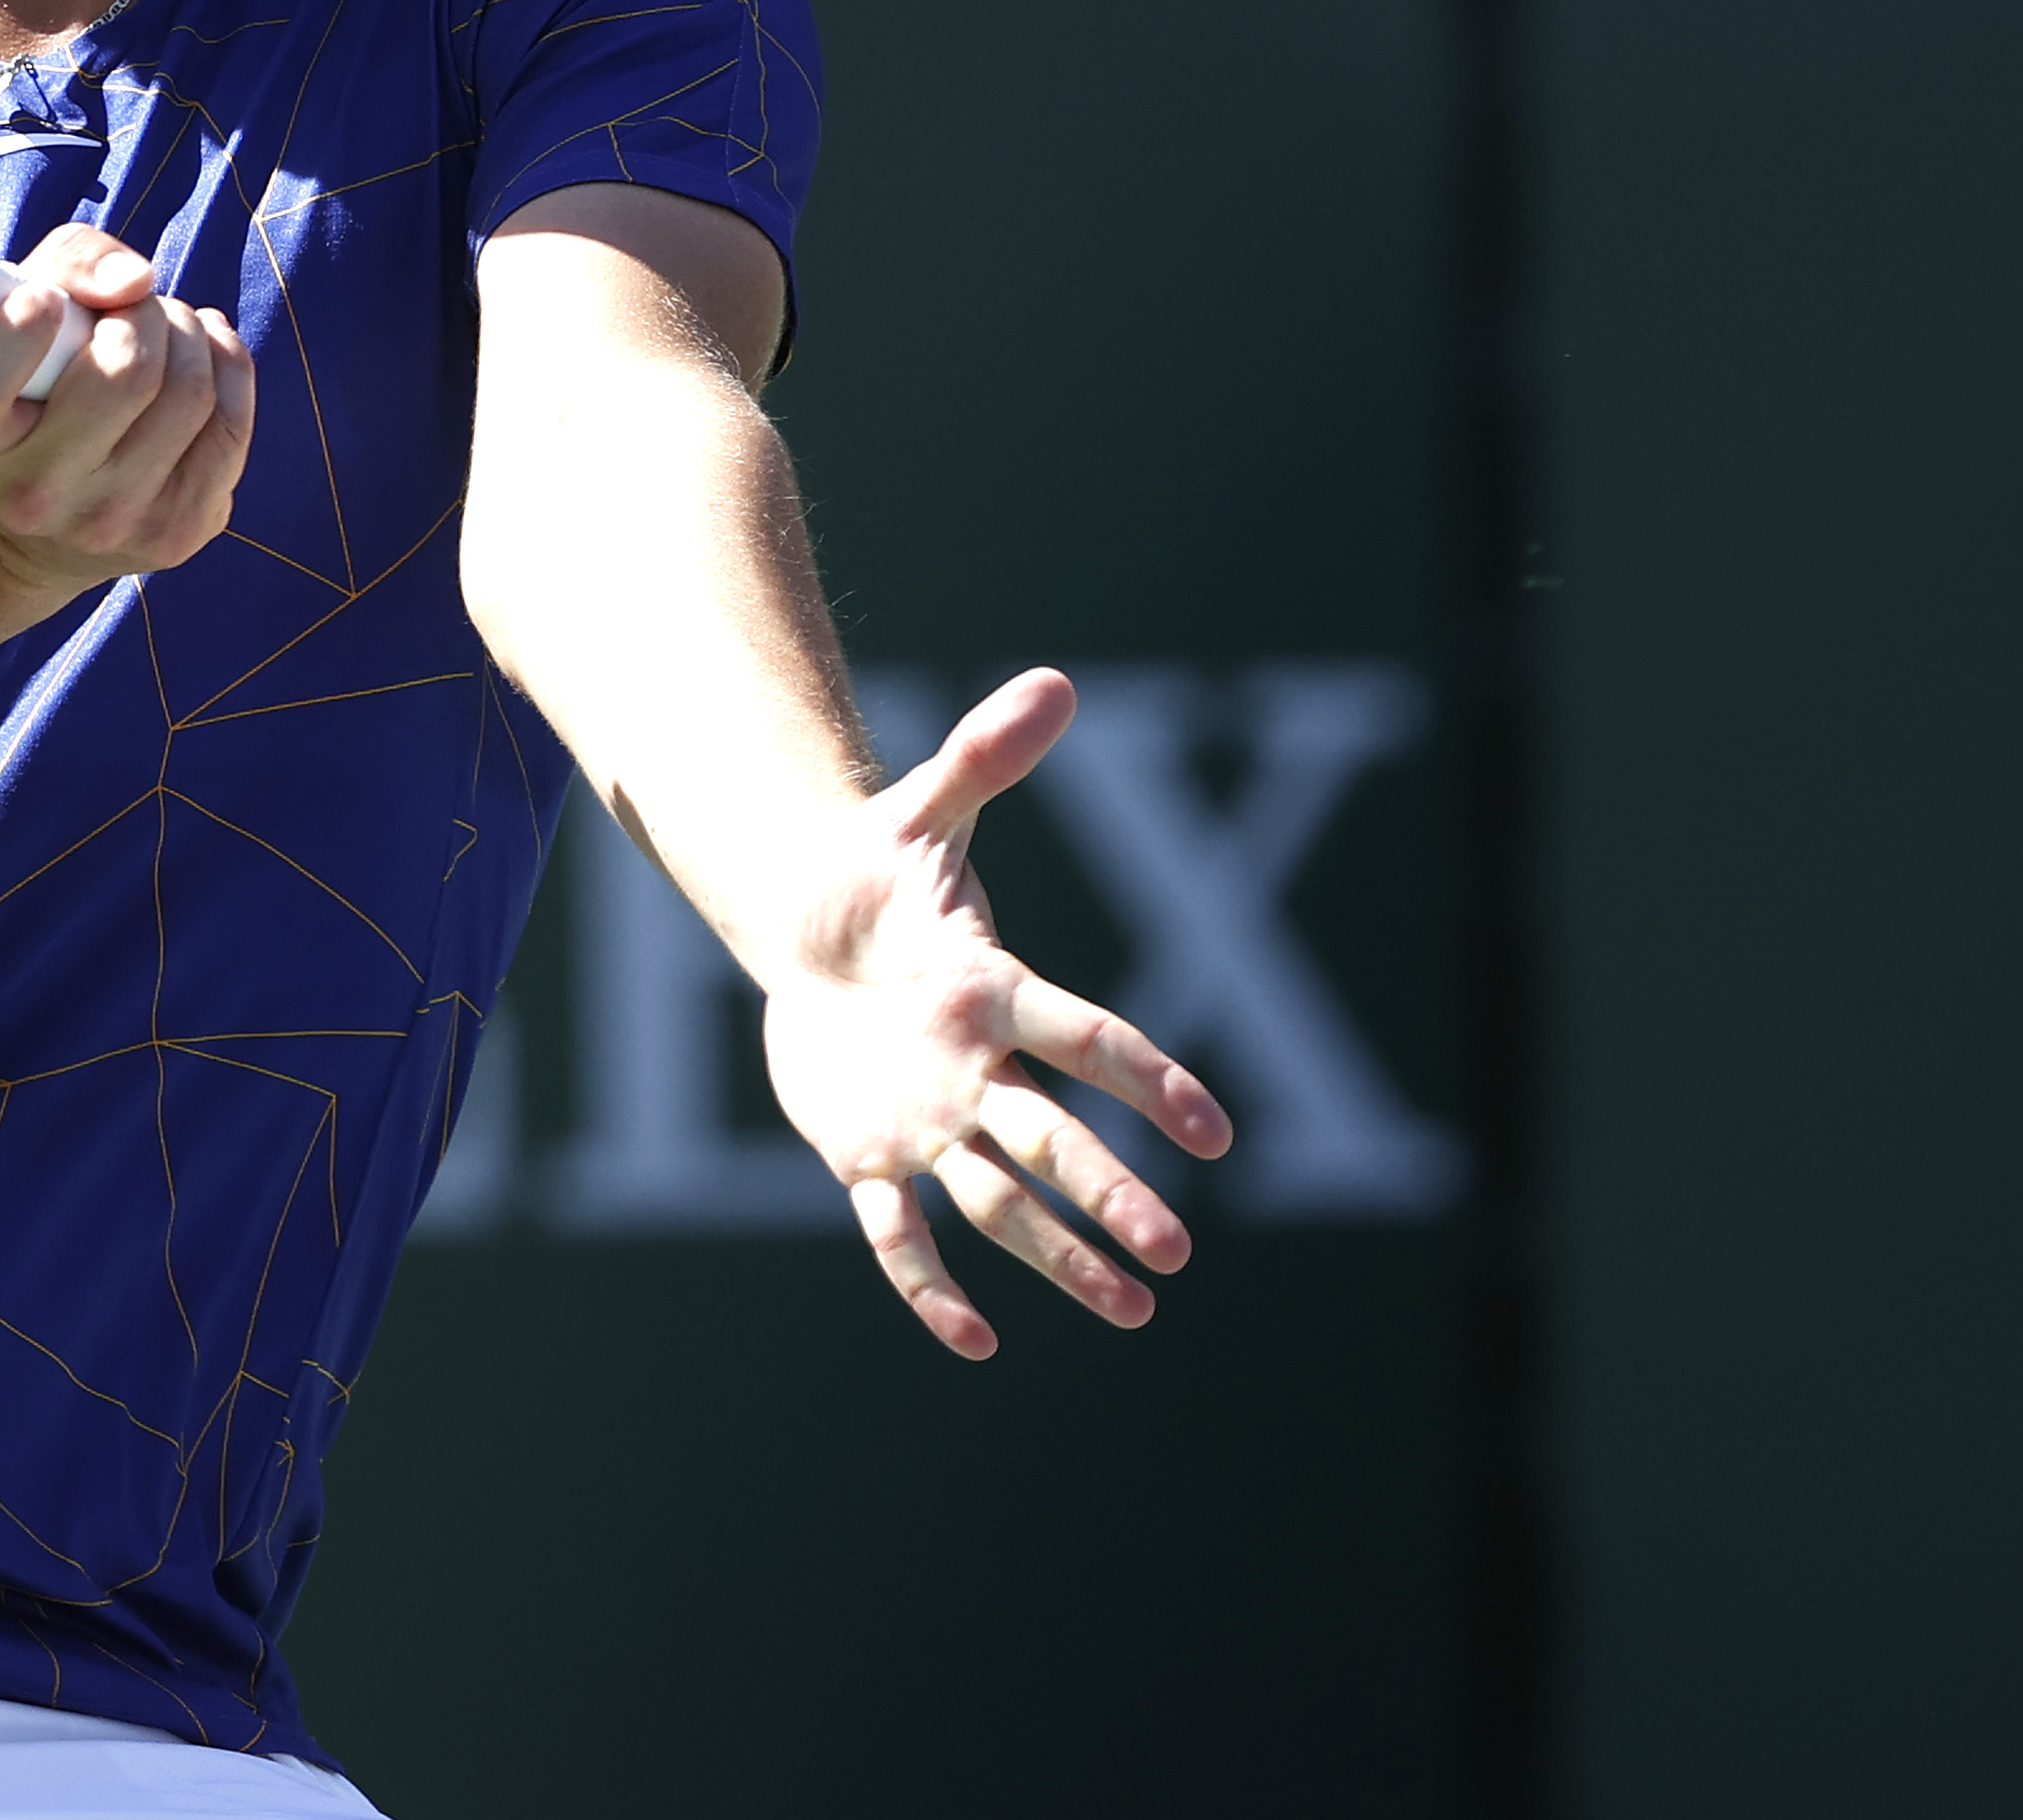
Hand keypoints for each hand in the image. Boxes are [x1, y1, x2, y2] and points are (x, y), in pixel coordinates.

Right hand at [0, 222, 254, 595]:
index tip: (41, 301)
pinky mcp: (176, 534)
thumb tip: (136, 282)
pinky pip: (231, 426)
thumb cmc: (25, 386)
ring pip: (190, 393)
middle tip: (128, 309)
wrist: (34, 521)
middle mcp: (35, 497)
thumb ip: (65, 266)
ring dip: (187, 334)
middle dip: (141, 315)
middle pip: (126, 374)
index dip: (19, 327)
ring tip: (162, 331)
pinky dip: (225, 366)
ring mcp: (110, 523)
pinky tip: (201, 356)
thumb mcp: (9, 319)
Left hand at [755, 667, 1235, 1357]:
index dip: (1146, 1082)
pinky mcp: (870, 1156)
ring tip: (1131, 1311)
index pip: (1087, 1040)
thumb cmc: (876, 876)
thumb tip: (1055, 682)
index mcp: (996, 994)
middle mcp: (978, 1073)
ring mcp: (932, 1121)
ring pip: (1002, 1202)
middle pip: (1057, 1141)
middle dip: (1114, 1196)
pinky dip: (928, 1286)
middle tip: (1176, 1254)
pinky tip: (971, 1341)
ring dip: (1060, 1257)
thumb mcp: (918, 814)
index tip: (1214, 1129)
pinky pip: (902, 1233)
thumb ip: (981, 758)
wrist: (808, 929)